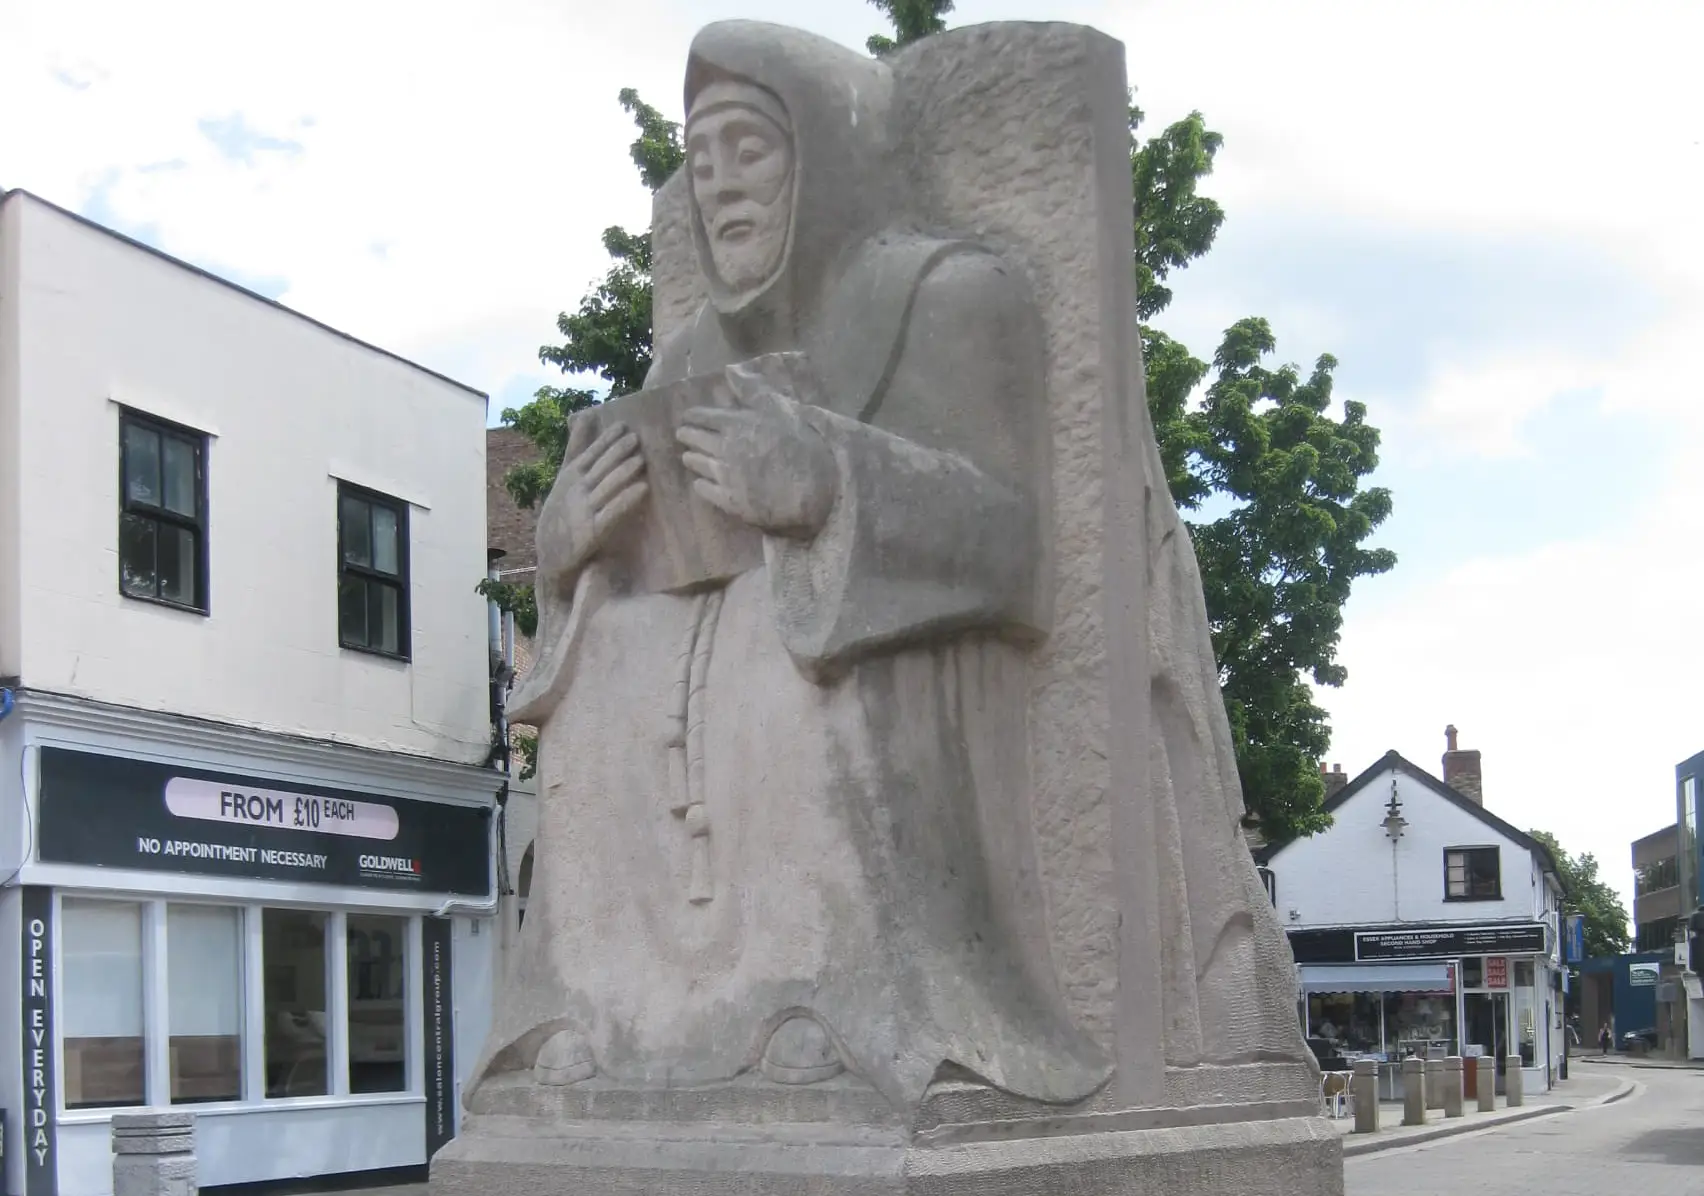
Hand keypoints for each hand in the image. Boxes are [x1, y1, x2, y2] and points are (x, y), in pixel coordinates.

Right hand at [537, 416, 647, 576]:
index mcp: (570, 476)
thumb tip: (586, 415)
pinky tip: (642, 489)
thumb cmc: (562, 509)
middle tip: (636, 438)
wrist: (550, 552)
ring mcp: (584, 511)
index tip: (623, 425)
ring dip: (622, 473)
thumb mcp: (566, 475)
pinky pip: (612, 513)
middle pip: (599, 468)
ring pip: (606, 488)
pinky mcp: (593, 532)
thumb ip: (577, 447)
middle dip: (616, 453)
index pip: (590, 454)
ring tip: (640, 460)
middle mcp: (577, 491)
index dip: (605, 440)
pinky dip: (626, 500)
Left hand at [675, 369, 836, 536]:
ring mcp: (724, 475)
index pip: (702, 416)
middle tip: (683, 434)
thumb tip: (729, 370)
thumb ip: (751, 390)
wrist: (810, 487)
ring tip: (689, 457)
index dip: (693, 416)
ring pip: (696, 463)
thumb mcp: (778, 409)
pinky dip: (700, 483)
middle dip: (686, 435)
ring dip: (691, 458)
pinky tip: (701, 482)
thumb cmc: (798, 443)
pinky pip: (704, 489)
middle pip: (694, 439)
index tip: (688, 416)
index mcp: (734, 423)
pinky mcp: (728, 500)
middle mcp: (723, 448)